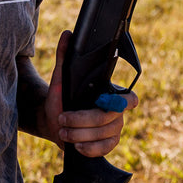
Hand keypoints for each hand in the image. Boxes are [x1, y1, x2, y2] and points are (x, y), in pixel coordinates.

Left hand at [39, 30, 136, 157]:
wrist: (52, 122)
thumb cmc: (60, 98)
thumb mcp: (60, 78)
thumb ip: (64, 56)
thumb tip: (67, 34)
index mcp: (110, 94)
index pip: (130, 99)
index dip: (124, 102)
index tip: (104, 102)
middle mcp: (116, 112)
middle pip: (107, 118)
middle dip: (81, 120)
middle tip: (62, 119)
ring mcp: (114, 129)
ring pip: (103, 134)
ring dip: (79, 134)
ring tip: (63, 130)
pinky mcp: (108, 145)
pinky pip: (104, 149)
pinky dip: (89, 148)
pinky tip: (77, 146)